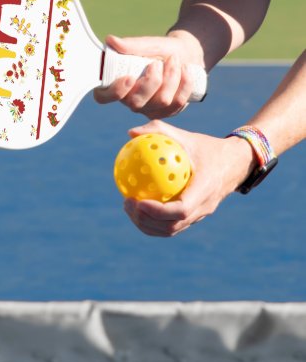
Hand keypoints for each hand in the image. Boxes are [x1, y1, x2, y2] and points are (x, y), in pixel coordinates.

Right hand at [94, 33, 203, 118]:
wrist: (185, 54)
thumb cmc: (160, 50)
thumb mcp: (147, 44)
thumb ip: (130, 45)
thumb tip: (111, 40)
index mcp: (117, 84)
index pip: (103, 97)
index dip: (114, 92)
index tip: (129, 77)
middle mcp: (130, 100)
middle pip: (136, 103)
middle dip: (152, 81)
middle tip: (157, 62)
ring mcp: (149, 109)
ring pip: (161, 101)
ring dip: (171, 77)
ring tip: (174, 60)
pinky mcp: (167, 112)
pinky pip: (177, 103)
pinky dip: (184, 83)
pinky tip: (185, 70)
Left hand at [122, 120, 256, 236]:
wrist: (235, 163)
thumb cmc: (207, 147)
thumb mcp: (186, 136)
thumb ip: (159, 131)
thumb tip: (130, 133)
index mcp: (205, 189)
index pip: (181, 209)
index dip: (158, 211)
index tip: (138, 201)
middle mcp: (204, 207)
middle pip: (172, 226)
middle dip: (146, 220)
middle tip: (127, 203)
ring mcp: (200, 215)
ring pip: (171, 230)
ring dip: (147, 224)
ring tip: (128, 207)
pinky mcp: (195, 217)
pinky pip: (172, 225)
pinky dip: (153, 221)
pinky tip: (137, 206)